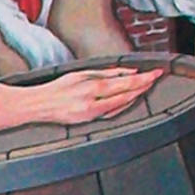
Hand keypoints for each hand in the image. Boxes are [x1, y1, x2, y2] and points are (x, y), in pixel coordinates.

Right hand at [26, 65, 161, 124]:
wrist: (39, 105)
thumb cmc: (56, 88)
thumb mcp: (80, 73)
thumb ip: (105, 73)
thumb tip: (126, 72)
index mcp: (91, 88)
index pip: (125, 82)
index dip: (143, 78)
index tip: (154, 73)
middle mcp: (94, 103)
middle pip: (127, 95)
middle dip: (143, 86)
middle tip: (155, 78)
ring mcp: (93, 115)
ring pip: (122, 106)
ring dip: (136, 96)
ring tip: (145, 87)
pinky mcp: (90, 121)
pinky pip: (112, 113)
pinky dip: (123, 105)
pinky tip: (129, 99)